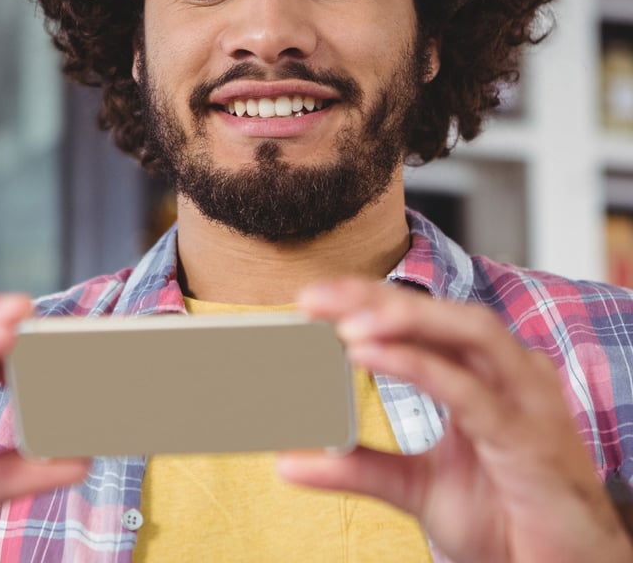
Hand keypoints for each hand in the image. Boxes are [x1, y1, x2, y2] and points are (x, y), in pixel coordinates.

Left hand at [277, 280, 632, 562]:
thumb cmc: (500, 519)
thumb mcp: (414, 486)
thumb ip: (357, 466)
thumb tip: (287, 461)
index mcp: (481, 373)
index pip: (421, 320)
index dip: (367, 301)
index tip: (312, 300)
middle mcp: (506, 373)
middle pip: (440, 312)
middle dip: (376, 299)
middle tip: (313, 299)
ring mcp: (525, 400)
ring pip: (468, 333)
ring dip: (404, 319)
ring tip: (346, 322)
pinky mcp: (530, 439)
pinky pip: (471, 391)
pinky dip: (419, 367)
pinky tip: (369, 355)